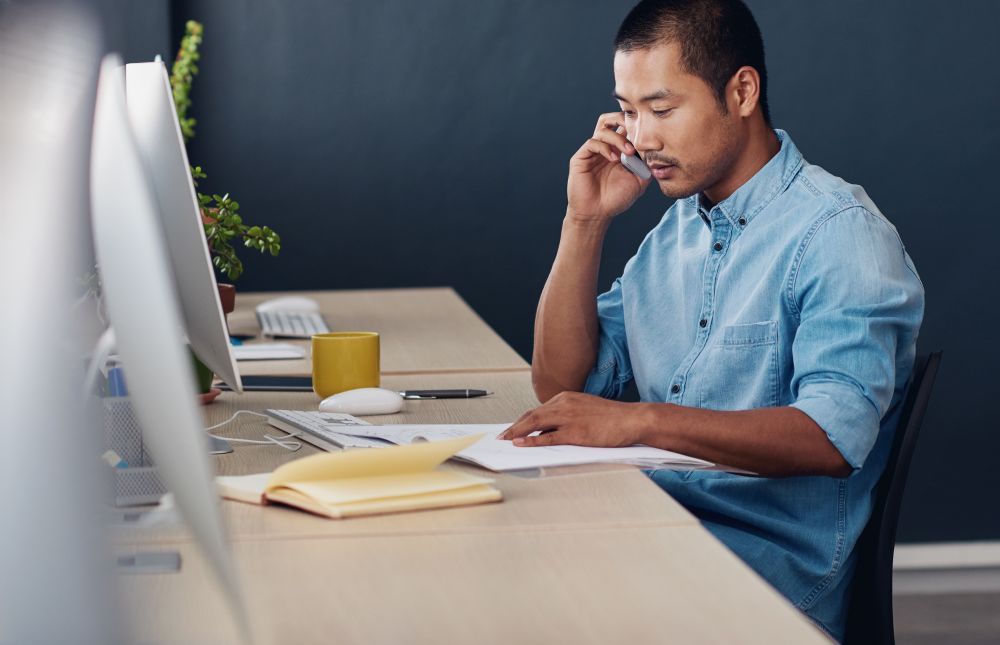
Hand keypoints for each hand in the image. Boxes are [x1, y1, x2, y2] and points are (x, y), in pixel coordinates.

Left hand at [498, 391, 646, 447]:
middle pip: (531, 415)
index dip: (521, 420)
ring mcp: (569, 417)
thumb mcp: (585, 411)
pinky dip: (532, 440)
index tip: (511, 428)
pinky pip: (548, 437)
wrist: (632, 419)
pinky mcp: (576, 432)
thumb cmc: (613, 418)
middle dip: (514, 427)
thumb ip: (566, 417)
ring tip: (505, 441)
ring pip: (535, 424)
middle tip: (501, 436)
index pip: (538, 409)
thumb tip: (548, 431)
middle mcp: (564, 404)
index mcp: (566, 398)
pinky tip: (521, 443)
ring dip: (517, 433)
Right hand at [566, 112, 650, 222]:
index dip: (636, 126)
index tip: (649, 133)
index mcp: (619, 150)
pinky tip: (614, 159)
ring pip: (603, 128)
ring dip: (618, 138)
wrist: (597, 213)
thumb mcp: (639, 181)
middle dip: (624, 118)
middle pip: (611, 119)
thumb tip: (657, 150)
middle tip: (637, 129)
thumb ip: (647, 165)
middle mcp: (605, 147)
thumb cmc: (616, 199)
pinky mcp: (581, 157)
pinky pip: (593, 142)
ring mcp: (593, 151)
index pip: (626, 127)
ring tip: (628, 152)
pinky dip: (605, 147)